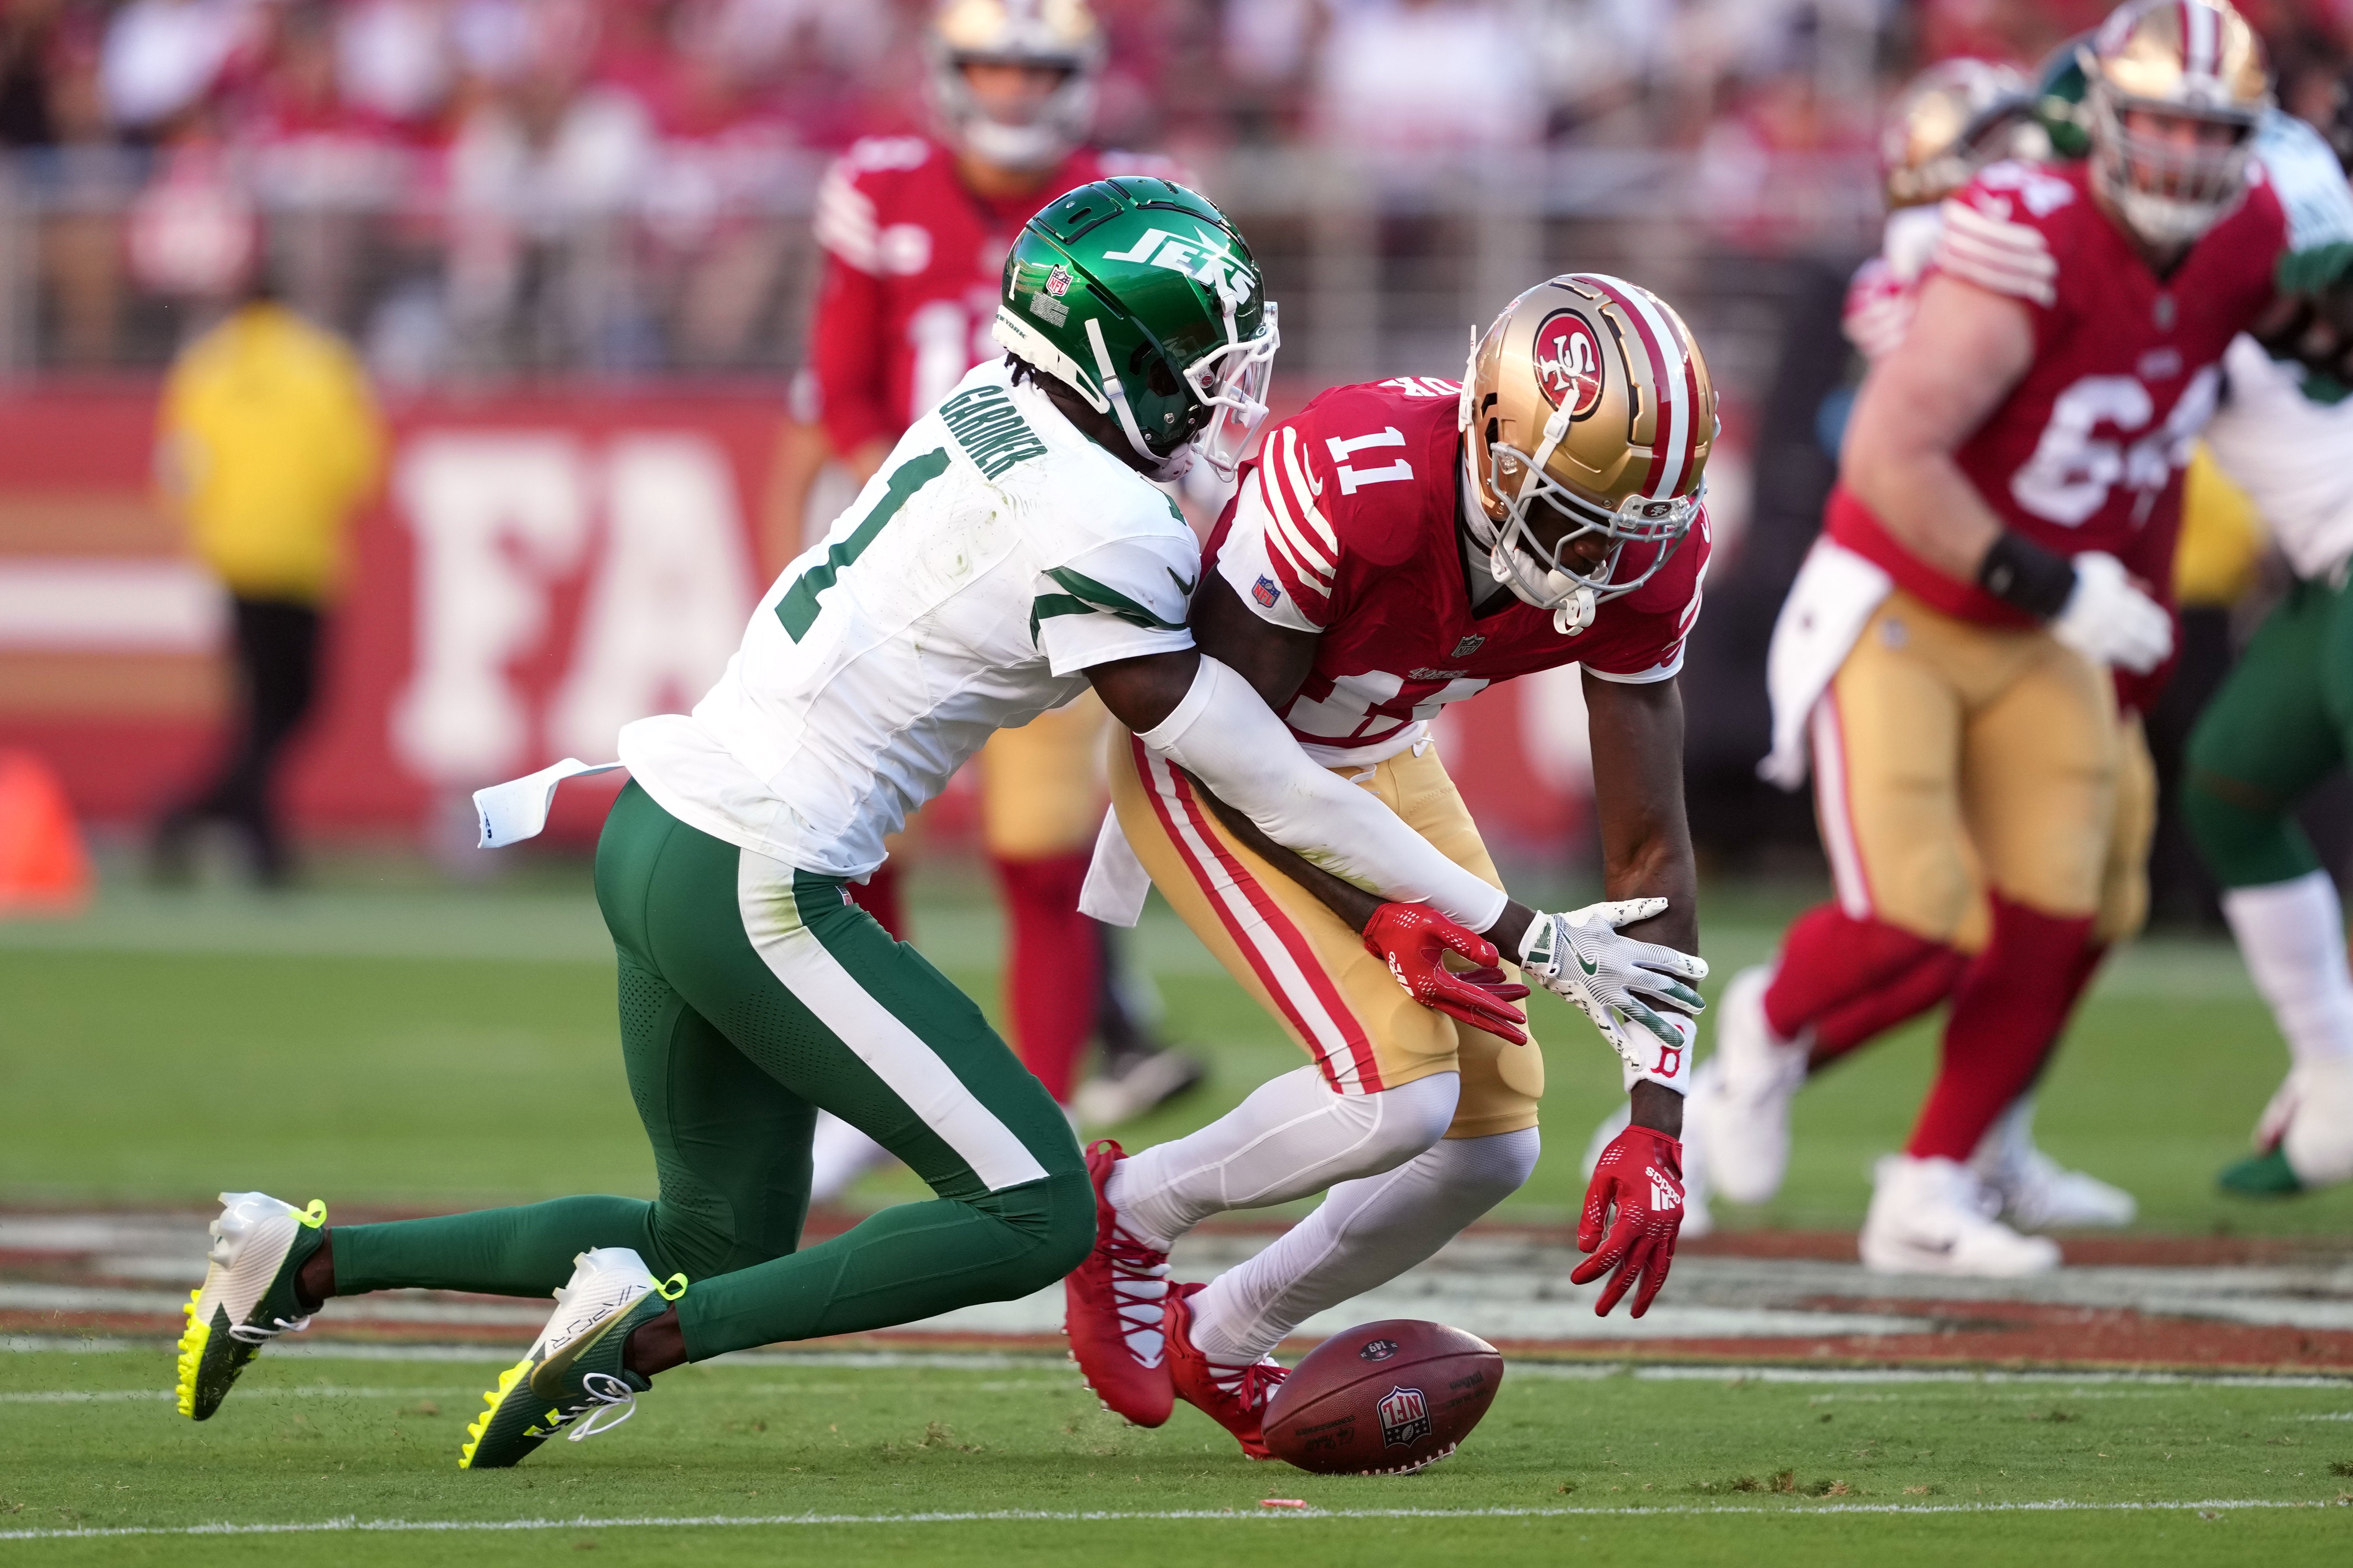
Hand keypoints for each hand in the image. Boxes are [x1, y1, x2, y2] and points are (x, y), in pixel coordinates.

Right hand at [1363, 903, 1529, 1043]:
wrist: (1378, 922)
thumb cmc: (1405, 921)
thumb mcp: (1436, 925)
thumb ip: (1466, 942)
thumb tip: (1496, 959)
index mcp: (1432, 984)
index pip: (1473, 1001)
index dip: (1499, 1009)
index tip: (1520, 1019)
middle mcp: (1430, 993)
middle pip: (1471, 1013)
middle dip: (1498, 1025)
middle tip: (1522, 1039)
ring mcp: (1430, 989)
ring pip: (1468, 1000)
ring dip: (1494, 997)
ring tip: (1521, 994)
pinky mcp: (1430, 980)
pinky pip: (1459, 987)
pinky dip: (1478, 982)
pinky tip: (1497, 975)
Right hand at [1516, 899, 1705, 1073]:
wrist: (1541, 944)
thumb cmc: (1573, 925)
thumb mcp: (1605, 914)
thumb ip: (1637, 910)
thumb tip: (1665, 902)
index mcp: (1625, 950)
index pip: (1663, 959)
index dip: (1685, 965)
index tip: (1703, 970)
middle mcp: (1621, 973)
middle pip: (1659, 987)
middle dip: (1682, 997)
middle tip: (1699, 1005)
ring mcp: (1607, 993)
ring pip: (1641, 1013)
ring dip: (1662, 1027)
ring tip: (1679, 1040)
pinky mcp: (1591, 1006)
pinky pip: (1609, 1029)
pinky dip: (1623, 1045)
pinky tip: (1637, 1059)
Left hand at [1571, 1124, 1683, 1316]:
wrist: (1656, 1140)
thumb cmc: (1622, 1158)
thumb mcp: (1600, 1182)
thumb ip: (1592, 1216)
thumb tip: (1585, 1249)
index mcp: (1636, 1214)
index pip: (1612, 1252)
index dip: (1594, 1268)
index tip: (1576, 1279)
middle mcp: (1657, 1225)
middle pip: (1634, 1267)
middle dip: (1616, 1291)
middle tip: (1600, 1311)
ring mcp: (1670, 1226)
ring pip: (1659, 1267)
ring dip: (1646, 1292)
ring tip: (1635, 1314)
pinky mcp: (1675, 1224)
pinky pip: (1667, 1255)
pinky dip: (1658, 1272)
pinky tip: (1649, 1285)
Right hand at [2051, 552, 2171, 673]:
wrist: (2051, 590)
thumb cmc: (2081, 576)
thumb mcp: (2109, 568)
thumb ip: (2129, 581)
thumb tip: (2148, 590)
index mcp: (2130, 604)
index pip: (2156, 621)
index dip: (2162, 627)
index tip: (2164, 630)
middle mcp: (2122, 624)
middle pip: (2151, 643)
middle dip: (2159, 647)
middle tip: (2161, 652)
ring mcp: (2105, 640)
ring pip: (2134, 657)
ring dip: (2143, 661)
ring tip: (2147, 664)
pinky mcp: (2088, 651)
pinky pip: (2108, 661)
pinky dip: (2115, 662)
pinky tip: (2119, 663)